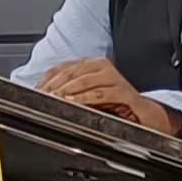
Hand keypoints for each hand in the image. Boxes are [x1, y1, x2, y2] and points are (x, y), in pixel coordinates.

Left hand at [32, 60, 181, 135]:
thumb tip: (45, 96)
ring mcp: (114, 78)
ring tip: (55, 99)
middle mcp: (103, 67)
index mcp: (92, 65)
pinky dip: (84, 98)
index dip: (48, 79)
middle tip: (43, 96)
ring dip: (66, 91)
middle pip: (71, 72)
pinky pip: (100, 93)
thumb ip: (71, 92)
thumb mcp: (89, 96)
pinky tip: (73, 102)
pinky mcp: (123, 92)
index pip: (63, 67)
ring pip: (84, 80)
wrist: (145, 115)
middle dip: (54, 85)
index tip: (36, 91)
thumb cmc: (117, 106)